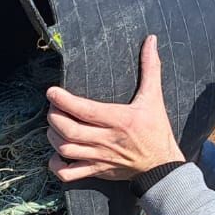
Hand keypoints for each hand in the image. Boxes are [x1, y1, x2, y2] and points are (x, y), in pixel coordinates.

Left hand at [46, 35, 184, 182]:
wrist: (162, 165)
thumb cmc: (156, 129)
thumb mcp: (154, 97)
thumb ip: (150, 68)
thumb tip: (151, 40)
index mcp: (118, 119)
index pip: (84, 110)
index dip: (63, 101)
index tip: (52, 92)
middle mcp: (106, 139)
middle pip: (69, 130)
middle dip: (54, 117)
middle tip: (53, 108)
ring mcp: (99, 157)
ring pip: (65, 149)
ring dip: (53, 137)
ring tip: (55, 126)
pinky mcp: (96, 171)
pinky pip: (69, 174)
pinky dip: (57, 165)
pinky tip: (58, 154)